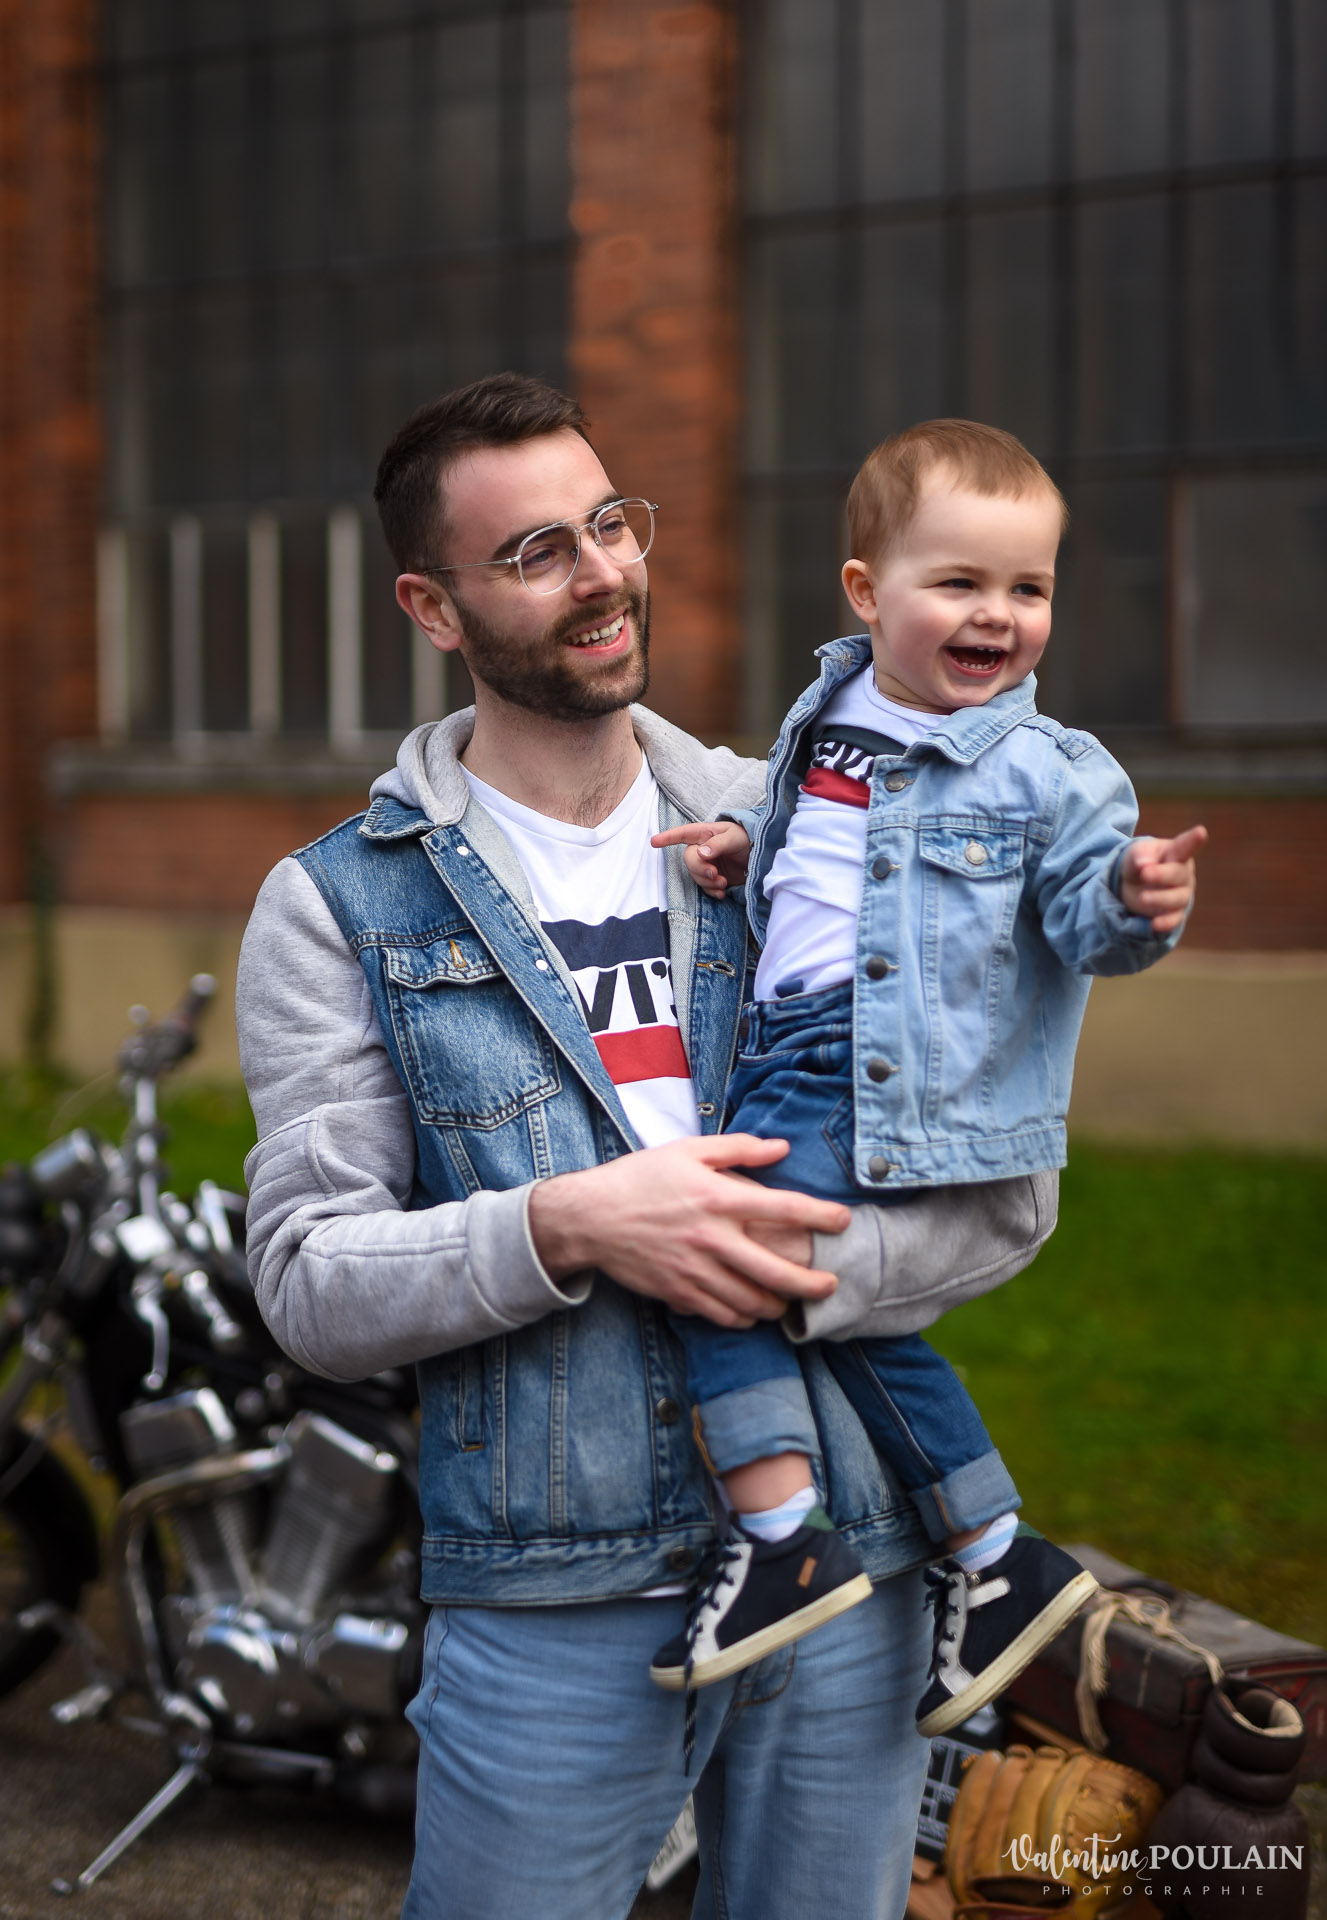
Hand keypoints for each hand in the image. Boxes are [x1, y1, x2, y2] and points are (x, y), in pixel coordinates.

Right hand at [527, 1134, 846, 1327]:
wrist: (591, 1216)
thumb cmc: (640, 1177)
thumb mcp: (688, 1150)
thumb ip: (739, 1149)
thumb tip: (782, 1148)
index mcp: (717, 1198)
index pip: (782, 1208)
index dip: (820, 1216)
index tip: (843, 1221)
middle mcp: (711, 1238)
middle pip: (775, 1271)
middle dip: (811, 1283)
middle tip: (830, 1285)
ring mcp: (694, 1270)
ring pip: (750, 1301)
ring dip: (778, 1305)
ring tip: (791, 1302)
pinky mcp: (678, 1292)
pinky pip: (721, 1315)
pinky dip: (743, 1318)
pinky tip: (752, 1311)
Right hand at [651, 820, 751, 898]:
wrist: (761, 856)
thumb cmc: (747, 839)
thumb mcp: (734, 837)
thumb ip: (718, 844)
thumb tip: (701, 853)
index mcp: (705, 834)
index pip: (683, 834)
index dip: (668, 837)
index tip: (654, 842)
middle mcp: (703, 849)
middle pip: (689, 860)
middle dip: (700, 870)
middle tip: (715, 874)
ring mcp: (708, 864)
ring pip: (696, 876)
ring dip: (708, 882)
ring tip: (723, 882)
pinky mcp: (715, 878)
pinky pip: (706, 888)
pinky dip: (713, 892)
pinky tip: (723, 892)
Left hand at [1118, 824, 1207, 933]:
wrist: (1134, 885)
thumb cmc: (1140, 863)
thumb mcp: (1134, 854)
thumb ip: (1139, 855)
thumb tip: (1144, 864)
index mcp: (1175, 852)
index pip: (1185, 846)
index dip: (1193, 840)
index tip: (1201, 832)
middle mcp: (1183, 873)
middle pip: (1178, 874)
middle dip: (1162, 875)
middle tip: (1145, 874)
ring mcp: (1181, 894)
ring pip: (1177, 898)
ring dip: (1160, 898)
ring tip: (1143, 898)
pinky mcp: (1175, 913)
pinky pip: (1174, 919)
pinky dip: (1165, 922)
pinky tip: (1154, 924)